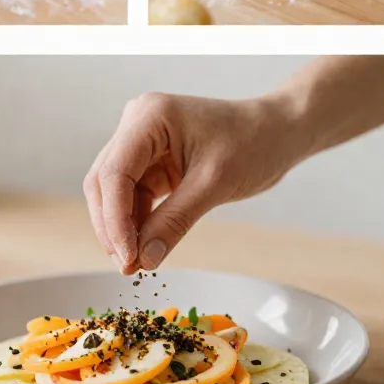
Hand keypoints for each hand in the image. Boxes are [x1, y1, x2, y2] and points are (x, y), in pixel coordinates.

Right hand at [83, 91, 296, 271]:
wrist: (278, 132)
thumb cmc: (255, 143)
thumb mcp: (214, 184)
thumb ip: (174, 221)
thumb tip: (144, 259)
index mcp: (149, 117)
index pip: (114, 173)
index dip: (114, 219)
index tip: (126, 257)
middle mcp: (137, 124)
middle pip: (104, 181)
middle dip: (112, 226)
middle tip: (127, 265)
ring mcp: (142, 142)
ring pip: (114, 192)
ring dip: (122, 227)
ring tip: (136, 262)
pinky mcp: (151, 160)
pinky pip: (133, 195)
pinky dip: (137, 222)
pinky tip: (145, 245)